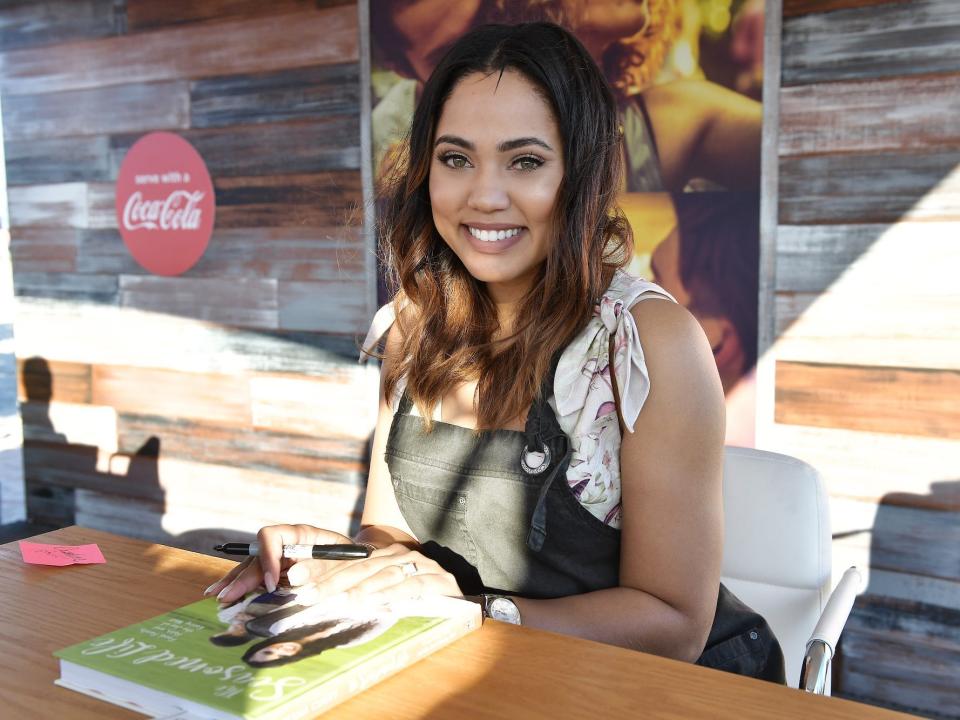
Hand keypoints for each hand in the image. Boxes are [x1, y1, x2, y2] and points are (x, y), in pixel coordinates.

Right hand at [203, 524, 352, 603]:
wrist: (360, 562)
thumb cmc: (353, 557)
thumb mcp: (342, 557)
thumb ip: (320, 565)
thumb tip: (293, 577)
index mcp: (299, 534)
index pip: (270, 536)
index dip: (267, 558)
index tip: (272, 584)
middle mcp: (284, 546)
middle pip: (255, 556)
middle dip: (242, 578)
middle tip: (228, 598)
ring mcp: (278, 560)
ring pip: (249, 567)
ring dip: (233, 582)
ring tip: (215, 595)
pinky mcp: (277, 575)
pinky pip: (254, 579)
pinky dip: (239, 587)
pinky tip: (221, 594)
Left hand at [285, 543, 462, 606]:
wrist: (458, 600)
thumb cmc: (411, 596)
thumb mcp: (377, 589)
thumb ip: (350, 588)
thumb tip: (309, 591)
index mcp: (382, 555)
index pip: (346, 561)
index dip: (320, 569)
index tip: (295, 578)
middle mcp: (399, 556)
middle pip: (361, 567)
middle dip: (332, 580)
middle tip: (308, 593)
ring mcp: (420, 566)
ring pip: (385, 575)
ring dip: (362, 587)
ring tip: (342, 599)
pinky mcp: (438, 580)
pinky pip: (413, 586)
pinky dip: (394, 593)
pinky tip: (377, 601)